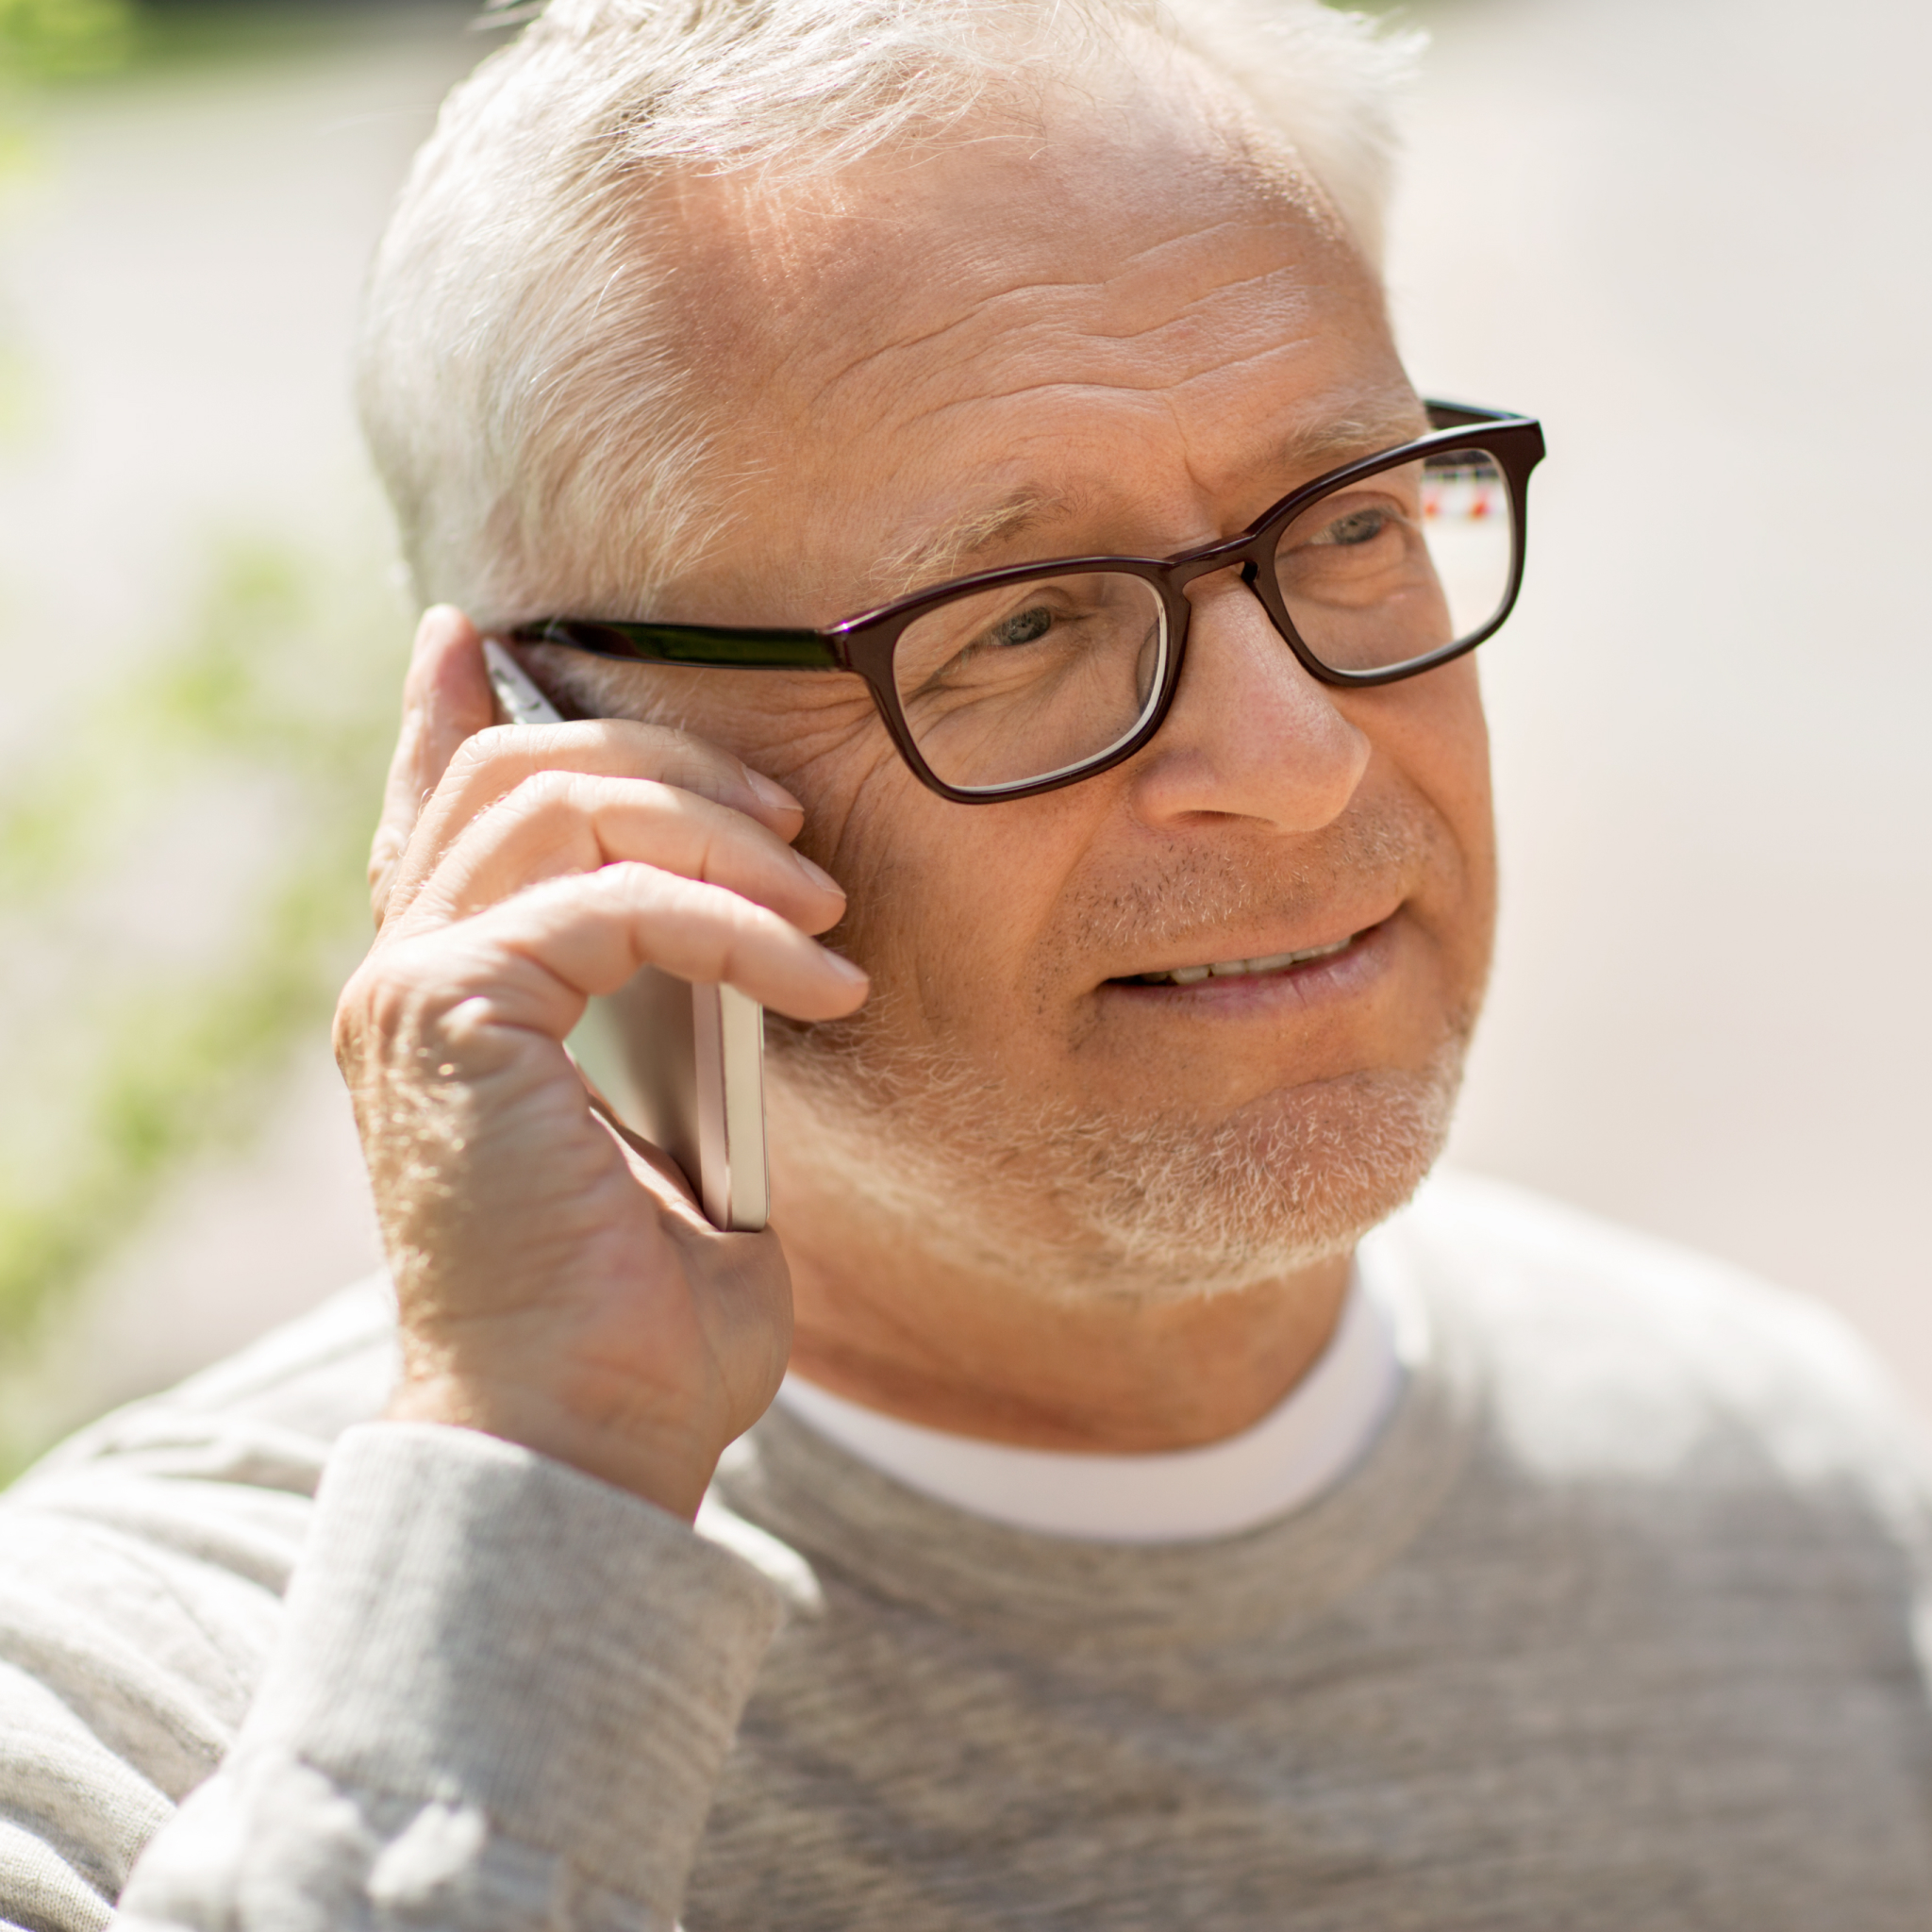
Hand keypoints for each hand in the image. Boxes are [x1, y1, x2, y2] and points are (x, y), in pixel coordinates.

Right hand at [335, 608, 867, 1517]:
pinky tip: (823, 988)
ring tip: (821, 911)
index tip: (480, 637)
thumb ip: (678, 1024)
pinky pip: (612, 903)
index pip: (435, 814)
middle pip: (516, 773)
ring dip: (714, 830)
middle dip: (672, 767)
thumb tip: (750, 949)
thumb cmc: (640, 1316)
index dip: (448, 711)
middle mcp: (406, 976)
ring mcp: (413, 989)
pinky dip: (737, 929)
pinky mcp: (452, 1014)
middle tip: (793, 832)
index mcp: (449, 996)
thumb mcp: (672, 1136)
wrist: (586, 1438)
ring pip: (556, 803)